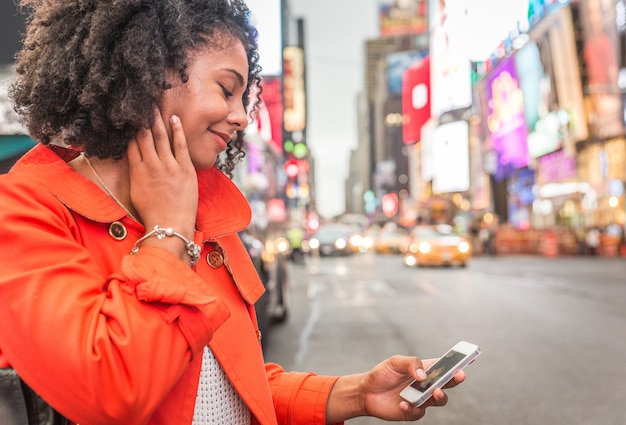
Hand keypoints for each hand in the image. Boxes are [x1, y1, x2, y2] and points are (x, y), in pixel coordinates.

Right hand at [127, 109, 197, 235]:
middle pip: (144, 136)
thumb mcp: (136, 192)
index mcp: (137, 171)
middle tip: (143, 103)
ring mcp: (168, 166)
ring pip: (161, 136)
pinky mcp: (185, 169)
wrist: (170, 226)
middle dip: (143, 118)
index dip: (131, 128)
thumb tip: (133, 159)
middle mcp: (151, 165)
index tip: (132, 116)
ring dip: (157, 119)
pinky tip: (174, 118)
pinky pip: (180, 144)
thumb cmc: (153, 213)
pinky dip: (177, 130)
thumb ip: (135, 173)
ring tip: (156, 105)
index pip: (132, 143)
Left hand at [359, 355, 465, 421]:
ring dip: (440, 396)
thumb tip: (423, 375)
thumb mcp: (394, 362)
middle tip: (459, 376)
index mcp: (424, 369)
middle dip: (456, 379)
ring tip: (435, 391)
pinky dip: (413, 408)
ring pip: (439, 399)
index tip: (470, 358)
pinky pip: (419, 412)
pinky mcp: (413, 411)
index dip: (458, 362)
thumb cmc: (382, 374)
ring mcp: (421, 399)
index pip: (444, 365)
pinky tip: (404, 403)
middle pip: (447, 383)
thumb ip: (410, 364)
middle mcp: (426, 385)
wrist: (366, 392)